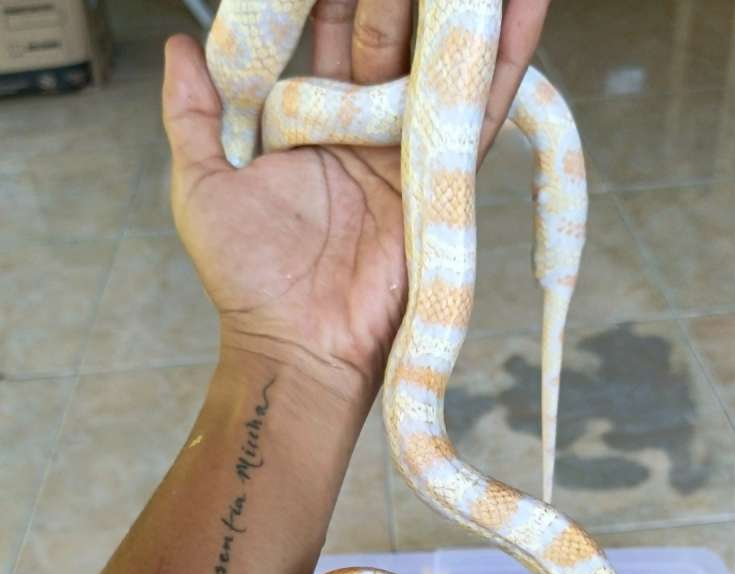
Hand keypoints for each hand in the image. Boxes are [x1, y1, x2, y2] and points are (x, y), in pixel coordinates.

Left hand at [162, 0, 550, 401]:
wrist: (299, 346)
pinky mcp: (441, 185)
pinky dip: (503, 62)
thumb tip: (179, 43)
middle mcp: (360, 130)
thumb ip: (192, 115)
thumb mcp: (201, 187)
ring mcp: (405, 154)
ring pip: (436, 65)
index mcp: (307, 123)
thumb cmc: (245, 277)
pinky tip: (523, 6)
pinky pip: (476, 115)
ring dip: (456, 14)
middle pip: (387, 38)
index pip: (327, 33)